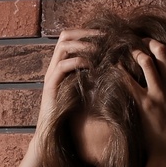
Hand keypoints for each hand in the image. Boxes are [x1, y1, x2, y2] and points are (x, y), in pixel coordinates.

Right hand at [33, 27, 99, 143]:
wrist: (54, 134)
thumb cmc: (72, 116)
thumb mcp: (87, 92)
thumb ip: (94, 78)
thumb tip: (115, 67)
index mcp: (62, 66)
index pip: (71, 38)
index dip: (87, 32)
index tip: (106, 35)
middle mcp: (54, 67)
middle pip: (65, 36)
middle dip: (86, 33)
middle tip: (104, 36)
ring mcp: (51, 75)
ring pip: (63, 47)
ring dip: (83, 45)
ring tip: (99, 49)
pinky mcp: (50, 86)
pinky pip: (62, 66)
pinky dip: (78, 62)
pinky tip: (92, 66)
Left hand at [118, 38, 165, 166]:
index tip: (164, 44)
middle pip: (163, 52)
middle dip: (151, 43)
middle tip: (143, 42)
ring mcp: (158, 94)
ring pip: (146, 62)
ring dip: (137, 53)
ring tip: (130, 52)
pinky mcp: (143, 104)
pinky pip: (129, 81)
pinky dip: (121, 71)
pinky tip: (115, 67)